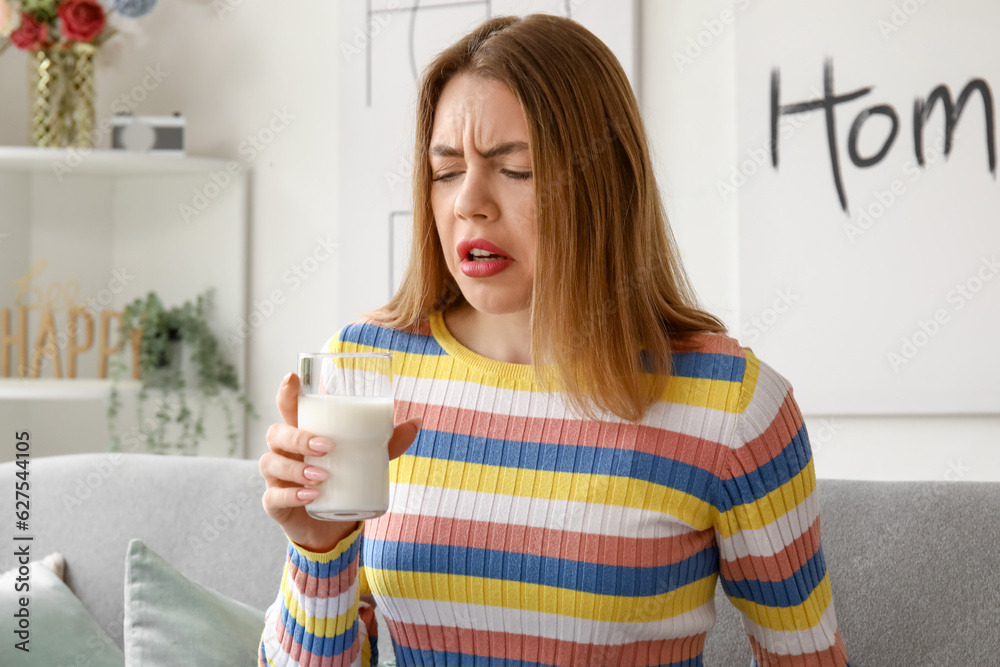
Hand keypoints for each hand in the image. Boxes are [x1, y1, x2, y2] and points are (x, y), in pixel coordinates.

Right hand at [259, 371, 421, 552]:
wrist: (332, 526)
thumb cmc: (343, 481)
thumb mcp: (366, 459)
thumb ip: (387, 442)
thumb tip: (417, 422)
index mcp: (302, 433)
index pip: (287, 408)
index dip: (286, 393)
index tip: (294, 378)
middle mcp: (284, 452)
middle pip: (276, 433)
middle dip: (298, 436)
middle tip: (327, 446)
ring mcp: (276, 477)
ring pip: (271, 463)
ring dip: (297, 467)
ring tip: (323, 475)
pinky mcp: (275, 504)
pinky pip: (273, 496)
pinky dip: (291, 495)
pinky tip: (310, 496)